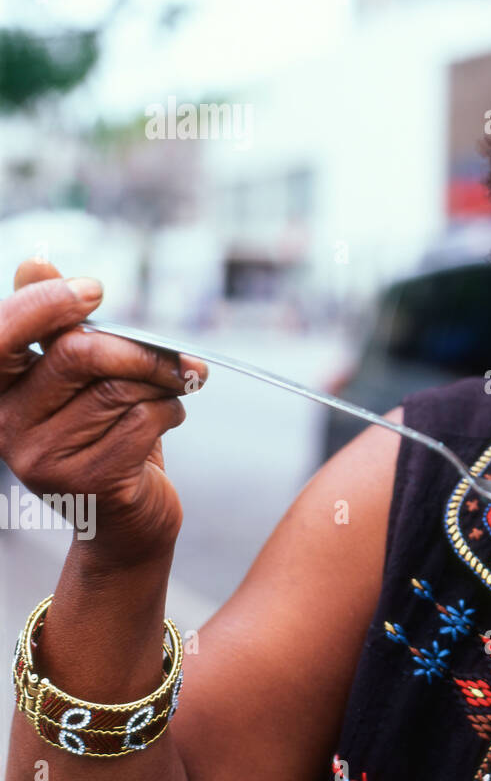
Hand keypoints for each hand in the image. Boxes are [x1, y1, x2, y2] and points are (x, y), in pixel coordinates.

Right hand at [0, 258, 207, 567]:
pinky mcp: (83, 482)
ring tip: (170, 398)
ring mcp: (39, 458)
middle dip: (143, 349)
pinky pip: (144, 421)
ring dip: (165, 387)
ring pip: (122, 388)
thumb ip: (59, 326)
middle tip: (183, 360)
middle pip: (79, 354)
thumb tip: (33, 261)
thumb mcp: (83, 379)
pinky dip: (171, 414)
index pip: (1, 333)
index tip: (95, 290)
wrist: (128, 519)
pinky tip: (164, 428)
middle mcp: (5, 424)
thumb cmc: (108, 436)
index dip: (46, 303)